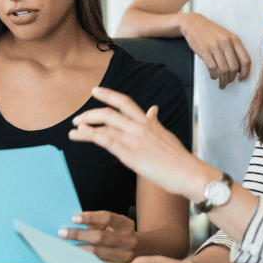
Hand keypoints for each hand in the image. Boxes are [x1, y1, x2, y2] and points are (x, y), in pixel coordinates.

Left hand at [58, 211, 139, 262]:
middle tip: (61, 233)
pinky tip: (73, 258)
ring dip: (77, 249)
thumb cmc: (119, 235)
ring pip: (96, 254)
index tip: (73, 218)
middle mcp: (128, 241)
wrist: (141, 251)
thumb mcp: (114, 224)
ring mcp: (124, 257)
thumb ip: (98, 222)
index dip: (90, 217)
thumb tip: (73, 222)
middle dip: (78, 234)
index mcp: (126, 225)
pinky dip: (83, 261)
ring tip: (63, 246)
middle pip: (99, 237)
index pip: (107, 218)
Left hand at [69, 86, 208, 198]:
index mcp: (149, 122)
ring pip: (104, 124)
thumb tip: (153, 109)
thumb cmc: (179, 159)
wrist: (188, 172)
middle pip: (110, 111)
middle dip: (91, 112)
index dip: (109, 94)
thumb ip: (155, 122)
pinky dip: (90, 135)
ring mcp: (134, 139)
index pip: (126, 102)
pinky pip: (106, 140)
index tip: (95, 90)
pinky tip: (80, 136)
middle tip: (77, 118)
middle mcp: (140, 126)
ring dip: (85, 126)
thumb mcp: (166, 134)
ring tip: (73, 130)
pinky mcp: (130, 154)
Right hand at [179, 13, 251, 88]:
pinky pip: (212, 68)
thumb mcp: (227, 37)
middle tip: (228, 82)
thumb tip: (240, 69)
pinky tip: (213, 76)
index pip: (246, 60)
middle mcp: (226, 43)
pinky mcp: (204, 50)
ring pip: (223, 70)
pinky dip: (214, 75)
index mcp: (235, 39)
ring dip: (223, 80)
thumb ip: (234, 50)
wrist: (194, 23)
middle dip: (231, 79)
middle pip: (234, 67)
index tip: (241, 79)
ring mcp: (215, 46)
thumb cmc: (212, 32)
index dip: (245, 73)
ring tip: (221, 84)